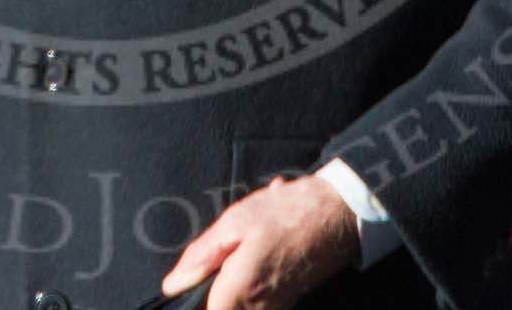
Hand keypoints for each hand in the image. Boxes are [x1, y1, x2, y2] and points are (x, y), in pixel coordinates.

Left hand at [160, 175, 358, 309]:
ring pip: (242, 303)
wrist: (340, 212)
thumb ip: (201, 257)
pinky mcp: (291, 300)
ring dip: (239, 276)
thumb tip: (171, 285)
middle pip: (224, 308)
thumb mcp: (235, 222)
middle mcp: (260, 307)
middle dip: (219, 283)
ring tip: (252, 241)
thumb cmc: (286, 212)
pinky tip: (267, 243)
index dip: (195, 296)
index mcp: (240, 289)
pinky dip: (257, 273)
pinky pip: (261, 297)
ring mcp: (278, 307)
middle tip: (230, 249)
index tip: (200, 275)